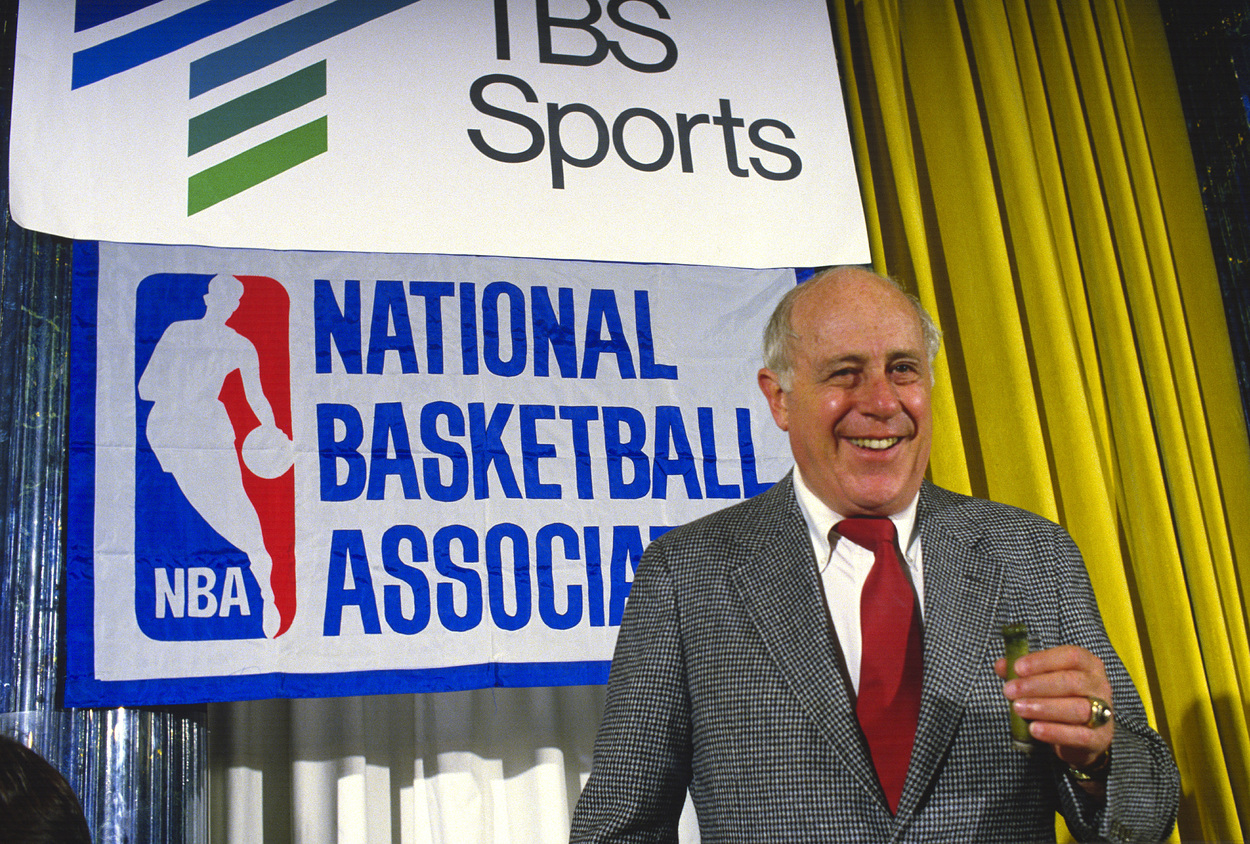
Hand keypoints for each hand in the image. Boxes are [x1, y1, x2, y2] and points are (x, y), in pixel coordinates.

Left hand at [994, 644, 1113, 770]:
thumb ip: (1024, 672)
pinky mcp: (1100, 738)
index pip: (1071, 656)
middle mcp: (1100, 686)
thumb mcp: (1045, 681)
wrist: (1085, 736)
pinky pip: (1079, 735)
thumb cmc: (1062, 699)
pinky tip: (1034, 729)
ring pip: (1077, 708)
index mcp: (1088, 665)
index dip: (1042, 660)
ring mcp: (1103, 712)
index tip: (1017, 668)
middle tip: (1009, 691)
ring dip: (1044, 708)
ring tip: (1018, 708)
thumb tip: (1001, 665)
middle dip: (1037, 685)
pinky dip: (1055, 732)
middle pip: (1071, 682)